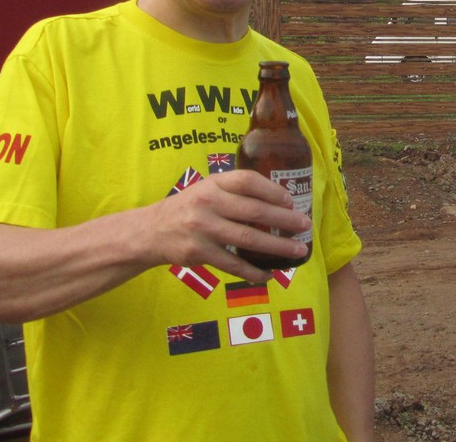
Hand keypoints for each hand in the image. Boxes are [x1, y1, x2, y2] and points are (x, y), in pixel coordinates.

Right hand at [145, 170, 312, 283]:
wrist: (151, 231)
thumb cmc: (189, 208)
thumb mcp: (207, 189)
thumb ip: (234, 191)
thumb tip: (280, 202)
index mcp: (213, 184)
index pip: (247, 181)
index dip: (272, 190)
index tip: (290, 200)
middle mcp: (208, 203)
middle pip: (253, 211)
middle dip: (283, 220)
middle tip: (305, 225)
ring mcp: (203, 229)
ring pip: (247, 239)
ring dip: (276, 247)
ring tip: (297, 251)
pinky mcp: (199, 253)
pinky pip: (233, 264)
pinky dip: (253, 271)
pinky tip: (269, 275)